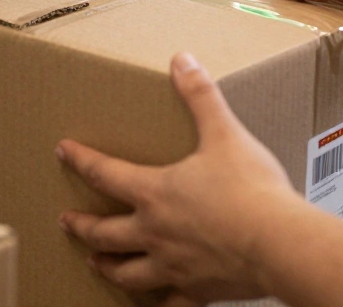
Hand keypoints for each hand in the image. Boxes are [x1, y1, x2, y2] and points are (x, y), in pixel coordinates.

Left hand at [57, 53, 297, 303]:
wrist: (279, 244)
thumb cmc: (252, 190)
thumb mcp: (224, 133)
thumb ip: (200, 95)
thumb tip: (181, 60)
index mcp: (156, 193)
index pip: (105, 173)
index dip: (80, 160)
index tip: (63, 151)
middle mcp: (155, 234)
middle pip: (105, 233)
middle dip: (82, 227)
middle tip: (66, 222)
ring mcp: (173, 267)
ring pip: (127, 274)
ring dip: (108, 267)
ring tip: (97, 264)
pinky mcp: (197, 292)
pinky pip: (168, 304)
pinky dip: (158, 304)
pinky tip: (155, 304)